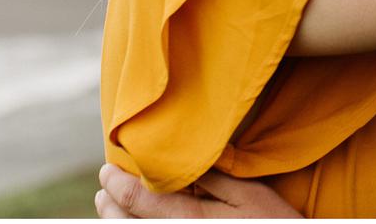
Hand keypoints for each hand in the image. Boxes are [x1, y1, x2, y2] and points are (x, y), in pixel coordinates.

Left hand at [96, 163, 300, 218]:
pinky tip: (137, 223)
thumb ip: (211, 178)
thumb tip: (178, 158)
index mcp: (189, 220)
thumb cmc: (272, 223)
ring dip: (117, 222)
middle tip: (103, 190)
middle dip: (111, 205)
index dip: (117, 182)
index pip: (138, 198)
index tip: (107, 168)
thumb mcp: (248, 194)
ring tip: (112, 209)